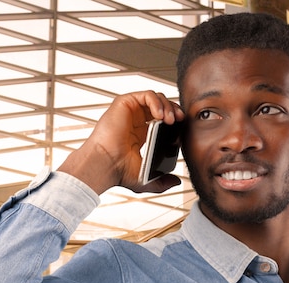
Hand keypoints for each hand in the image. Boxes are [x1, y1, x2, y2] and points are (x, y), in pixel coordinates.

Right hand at [58, 91, 184, 194]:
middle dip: (174, 109)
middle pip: (161, 106)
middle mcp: (135, 121)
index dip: (174, 120)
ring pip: (155, 98)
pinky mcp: (124, 104)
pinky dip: (157, 101)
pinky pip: (146, 95)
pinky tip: (160, 115)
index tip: (182, 127)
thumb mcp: (146, 179)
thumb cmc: (119, 172)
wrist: (106, 165)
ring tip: (171, 119)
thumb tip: (176, 182)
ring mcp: (129, 112)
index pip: (162, 119)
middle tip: (180, 119)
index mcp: (140, 134)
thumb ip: (162, 182)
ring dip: (167, 105)